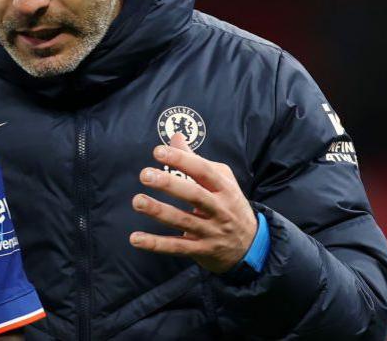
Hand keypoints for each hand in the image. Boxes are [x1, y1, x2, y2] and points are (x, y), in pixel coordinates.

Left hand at [129, 133, 257, 272]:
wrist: (251, 245)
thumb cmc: (229, 204)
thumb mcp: (221, 180)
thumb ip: (196, 160)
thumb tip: (175, 137)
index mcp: (224, 188)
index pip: (203, 171)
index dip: (181, 160)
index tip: (158, 151)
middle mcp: (219, 209)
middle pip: (194, 195)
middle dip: (169, 184)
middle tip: (145, 174)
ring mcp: (210, 231)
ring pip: (183, 221)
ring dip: (158, 211)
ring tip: (137, 201)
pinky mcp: (201, 250)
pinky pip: (176, 247)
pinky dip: (156, 244)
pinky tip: (135, 238)